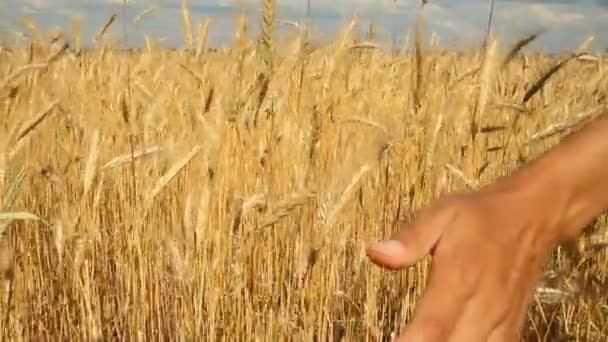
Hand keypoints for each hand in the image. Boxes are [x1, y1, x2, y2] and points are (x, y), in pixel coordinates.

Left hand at [366, 183, 558, 341]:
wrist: (531, 216)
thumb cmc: (479, 216)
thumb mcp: (440, 214)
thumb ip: (410, 239)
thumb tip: (375, 252)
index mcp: (460, 278)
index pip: (432, 326)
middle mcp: (483, 306)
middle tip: (401, 339)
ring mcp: (501, 321)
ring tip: (420, 339)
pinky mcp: (512, 328)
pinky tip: (452, 341)